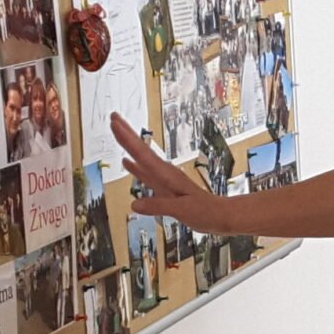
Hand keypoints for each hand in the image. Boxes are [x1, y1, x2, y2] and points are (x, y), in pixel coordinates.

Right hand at [111, 113, 231, 231]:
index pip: (142, 153)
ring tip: (117, 133)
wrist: (220, 215)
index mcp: (166, 175)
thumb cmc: (205, 212)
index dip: (127, 139)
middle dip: (126, 134)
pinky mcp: (165, 187)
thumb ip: (158, 206)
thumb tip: (134, 204)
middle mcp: (164, 173)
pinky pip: (146, 174)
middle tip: (113, 118)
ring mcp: (164, 179)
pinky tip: (127, 163)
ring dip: (129, 146)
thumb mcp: (181, 210)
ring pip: (141, 159)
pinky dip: (135, 168)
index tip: (116, 124)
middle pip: (140, 150)